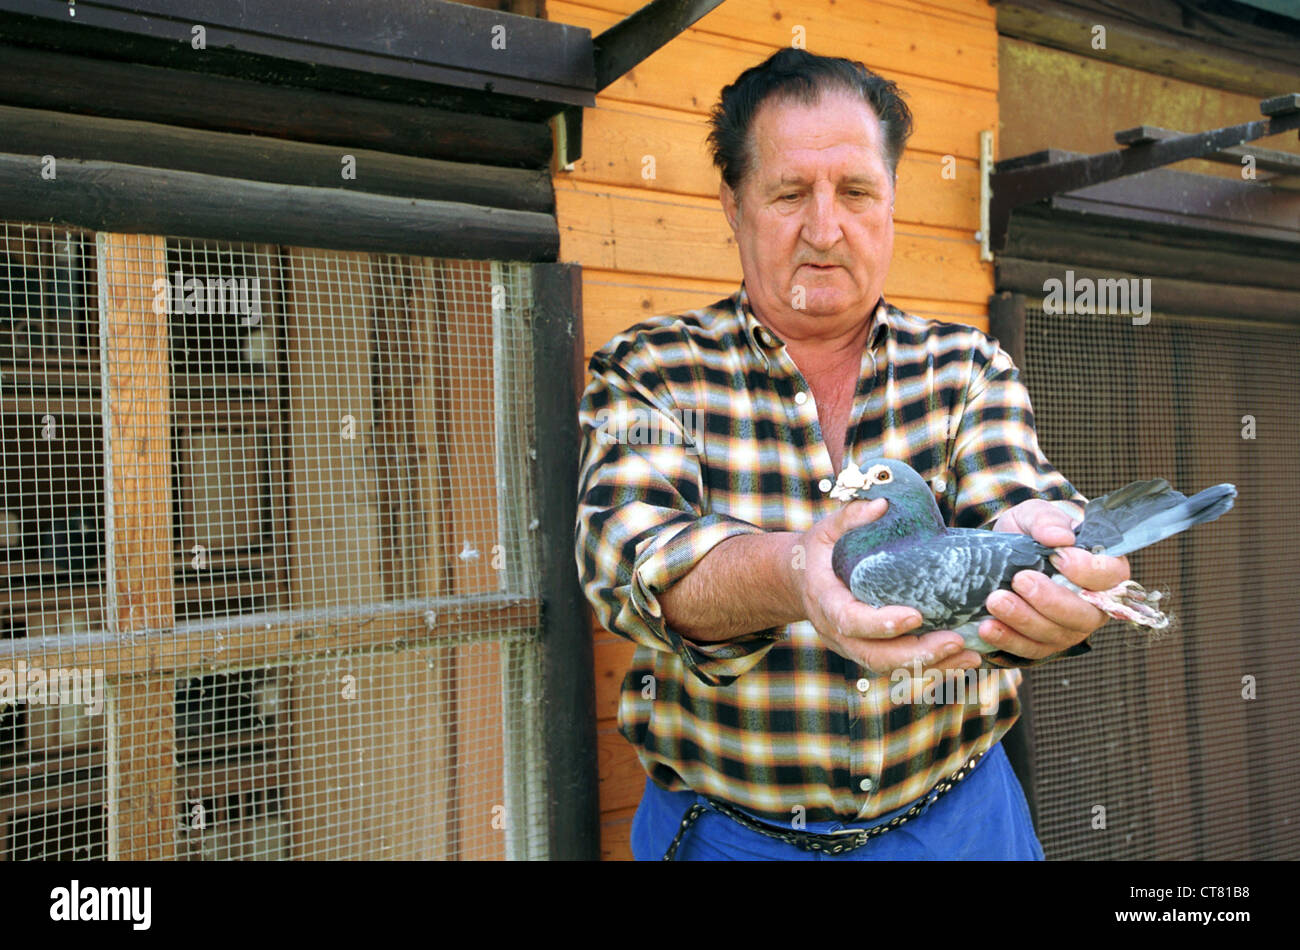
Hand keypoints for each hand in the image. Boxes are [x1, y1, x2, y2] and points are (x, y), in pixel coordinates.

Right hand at [794, 500, 982, 673]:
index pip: (850, 620)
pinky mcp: (868, 651)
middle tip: (956, 642)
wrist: (799, 582)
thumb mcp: (827, 530)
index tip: (916, 617)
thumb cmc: (818, 553)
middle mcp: (836, 632)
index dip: (881, 624)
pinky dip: (929, 666)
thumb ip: (850, 517)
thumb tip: (882, 504)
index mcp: (826, 601)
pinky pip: (897, 666)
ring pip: (889, 667)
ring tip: (969, 656)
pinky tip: (961, 658)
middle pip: (875, 656)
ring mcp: (851, 646)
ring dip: (931, 666)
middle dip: (917, 654)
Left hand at [981, 499, 1129, 659]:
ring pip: (1055, 635)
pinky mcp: (1042, 643)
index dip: (1088, 571)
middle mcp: (1093, 606)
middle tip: (1020, 580)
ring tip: (995, 601)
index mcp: (1102, 570)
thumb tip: (1059, 537)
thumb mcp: (1034, 515)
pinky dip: (1008, 640)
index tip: (1059, 558)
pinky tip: (987, 627)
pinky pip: (1030, 650)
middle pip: (1084, 615)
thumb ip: (1047, 520)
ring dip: (1024, 621)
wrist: (1003, 554)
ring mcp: (1068, 629)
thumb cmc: (1031, 533)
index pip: (1111, 576)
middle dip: (1050, 601)